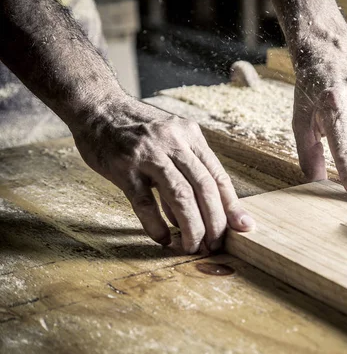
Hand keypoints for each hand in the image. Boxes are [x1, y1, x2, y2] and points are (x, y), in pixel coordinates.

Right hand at [70, 95, 254, 252]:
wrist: (97, 106)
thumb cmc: (136, 128)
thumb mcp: (170, 140)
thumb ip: (185, 172)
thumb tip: (198, 214)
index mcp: (190, 135)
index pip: (218, 176)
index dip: (231, 205)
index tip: (242, 228)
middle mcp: (173, 142)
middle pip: (204, 188)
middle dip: (214, 222)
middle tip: (215, 245)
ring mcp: (148, 154)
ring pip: (180, 196)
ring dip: (191, 227)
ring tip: (193, 247)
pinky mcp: (123, 167)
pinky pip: (144, 202)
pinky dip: (155, 224)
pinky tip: (163, 239)